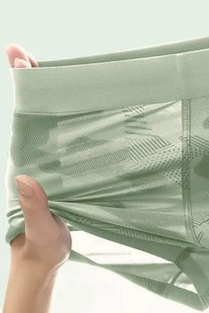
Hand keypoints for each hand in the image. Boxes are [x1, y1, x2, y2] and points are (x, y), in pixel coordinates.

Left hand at [5, 43, 71, 275]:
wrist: (44, 259)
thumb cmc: (40, 246)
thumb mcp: (38, 229)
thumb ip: (33, 207)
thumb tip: (23, 176)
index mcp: (28, 166)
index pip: (24, 119)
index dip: (23, 88)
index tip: (20, 59)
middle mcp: (37, 159)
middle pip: (34, 113)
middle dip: (31, 82)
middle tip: (25, 53)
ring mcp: (52, 165)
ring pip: (52, 125)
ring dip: (53, 97)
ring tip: (58, 70)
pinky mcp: (67, 174)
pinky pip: (69, 142)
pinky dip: (73, 122)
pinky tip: (84, 111)